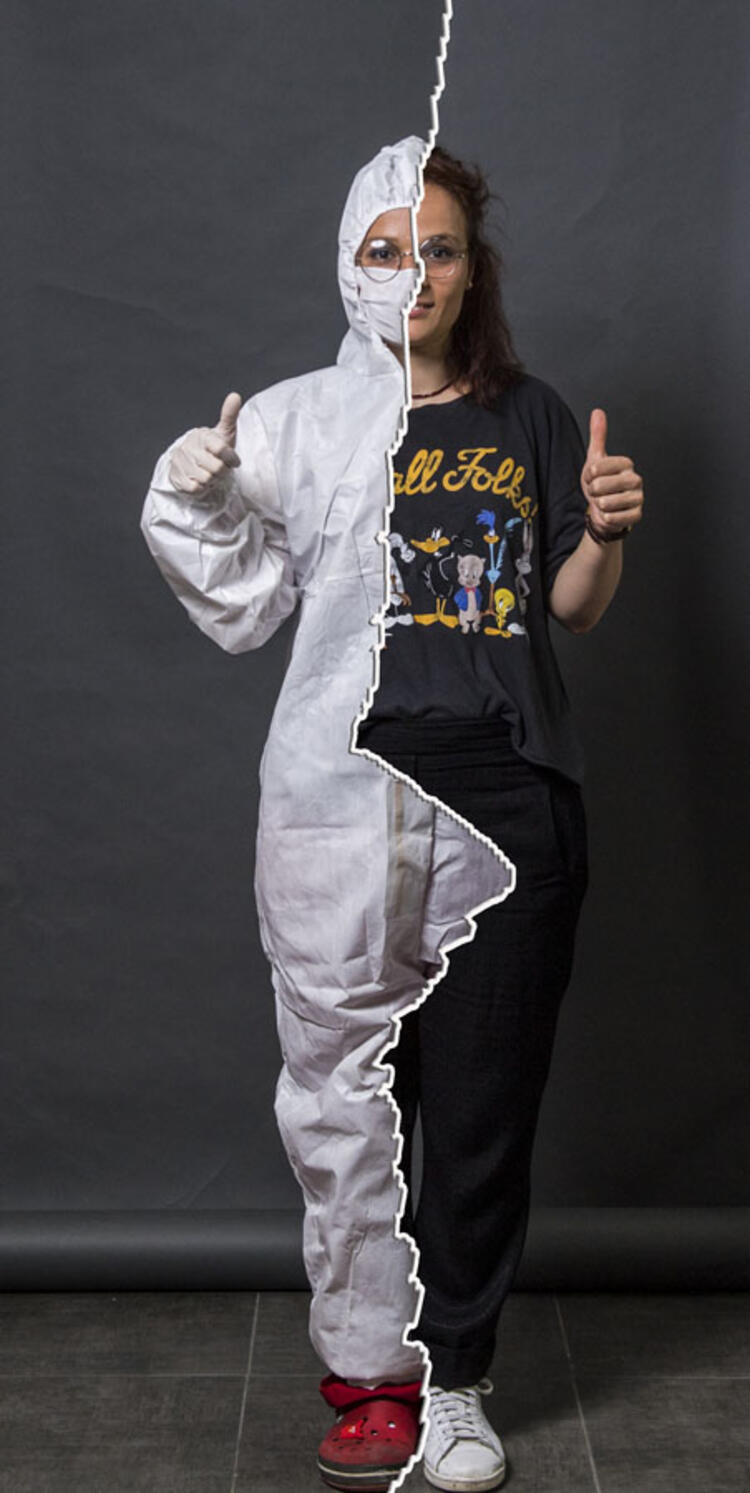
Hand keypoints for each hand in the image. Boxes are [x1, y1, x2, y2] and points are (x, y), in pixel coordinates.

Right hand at [168, 392, 242, 494]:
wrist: (191, 462)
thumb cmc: (212, 448)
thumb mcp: (223, 432)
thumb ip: (229, 415)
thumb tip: (235, 395)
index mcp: (203, 435)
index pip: (221, 449)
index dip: (231, 458)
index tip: (234, 461)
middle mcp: (189, 446)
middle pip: (217, 468)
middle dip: (222, 472)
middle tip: (220, 468)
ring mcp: (181, 461)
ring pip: (207, 479)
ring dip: (212, 481)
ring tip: (209, 473)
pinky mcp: (176, 476)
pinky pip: (195, 488)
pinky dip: (201, 488)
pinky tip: (200, 480)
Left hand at [581, 408, 643, 539]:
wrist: (604, 509)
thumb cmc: (600, 482)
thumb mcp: (595, 459)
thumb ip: (598, 436)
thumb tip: (597, 412)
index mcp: (626, 463)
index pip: (596, 468)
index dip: (588, 476)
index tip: (593, 478)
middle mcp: (635, 479)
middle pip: (599, 486)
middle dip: (592, 492)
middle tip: (598, 492)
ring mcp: (638, 498)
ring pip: (605, 503)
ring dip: (598, 506)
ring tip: (603, 502)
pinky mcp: (636, 515)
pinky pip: (612, 518)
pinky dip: (605, 518)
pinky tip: (609, 514)